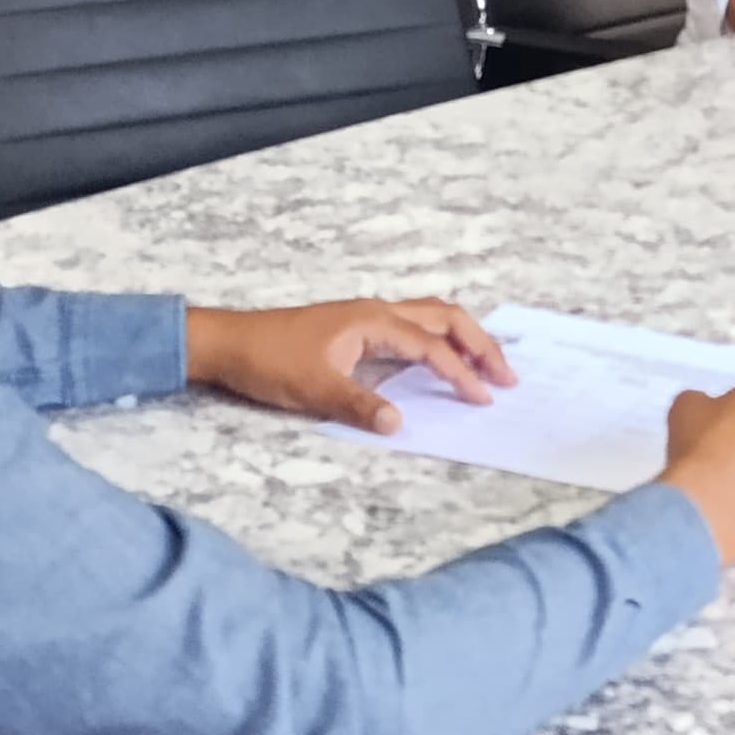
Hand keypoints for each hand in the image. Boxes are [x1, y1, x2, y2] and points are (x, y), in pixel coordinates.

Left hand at [186, 298, 513, 432]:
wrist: (227, 342)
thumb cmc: (268, 360)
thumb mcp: (314, 388)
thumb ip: (359, 405)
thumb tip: (398, 423)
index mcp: (372, 321)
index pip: (431, 347)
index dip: (461, 374)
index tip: (484, 398)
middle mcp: (376, 311)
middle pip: (444, 318)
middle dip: (480, 344)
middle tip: (507, 375)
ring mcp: (366, 316)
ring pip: (430, 317)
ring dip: (461, 339)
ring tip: (486, 366)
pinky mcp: (356, 327)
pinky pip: (412, 325)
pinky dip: (438, 340)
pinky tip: (440, 361)